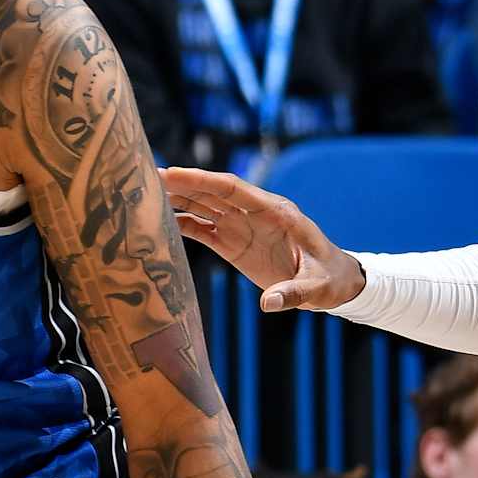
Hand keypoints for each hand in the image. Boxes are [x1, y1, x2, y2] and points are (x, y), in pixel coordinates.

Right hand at [163, 171, 366, 318]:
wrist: (334, 283)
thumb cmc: (330, 281)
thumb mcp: (318, 289)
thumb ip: (294, 293)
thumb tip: (268, 304)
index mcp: (277, 213)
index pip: (234, 190)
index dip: (202, 181)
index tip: (173, 173)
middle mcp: (256, 214)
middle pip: (212, 193)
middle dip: (180, 183)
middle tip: (145, 176)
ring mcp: (243, 227)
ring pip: (204, 206)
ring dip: (176, 199)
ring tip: (144, 192)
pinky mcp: (234, 243)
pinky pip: (204, 229)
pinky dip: (181, 223)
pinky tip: (158, 221)